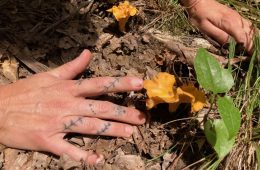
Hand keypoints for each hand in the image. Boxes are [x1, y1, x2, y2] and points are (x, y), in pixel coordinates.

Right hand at [0, 50, 145, 164]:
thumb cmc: (25, 91)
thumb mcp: (49, 75)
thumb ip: (72, 66)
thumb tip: (88, 53)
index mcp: (67, 88)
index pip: (100, 84)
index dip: (121, 83)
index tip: (139, 84)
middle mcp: (66, 104)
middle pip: (100, 108)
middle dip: (123, 112)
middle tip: (142, 117)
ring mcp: (58, 124)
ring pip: (90, 127)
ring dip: (111, 131)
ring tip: (129, 133)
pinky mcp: (48, 140)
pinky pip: (69, 150)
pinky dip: (83, 156)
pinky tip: (98, 160)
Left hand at [182, 0, 254, 52]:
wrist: (199, 2)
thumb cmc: (200, 16)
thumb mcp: (206, 28)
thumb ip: (219, 36)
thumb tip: (230, 46)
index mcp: (230, 24)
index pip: (243, 38)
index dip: (247, 48)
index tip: (250, 57)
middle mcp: (237, 19)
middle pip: (249, 34)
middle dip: (252, 46)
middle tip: (254, 56)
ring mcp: (237, 17)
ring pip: (251, 29)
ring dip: (253, 39)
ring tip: (253, 50)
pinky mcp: (235, 16)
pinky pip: (248, 25)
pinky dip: (251, 32)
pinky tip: (251, 38)